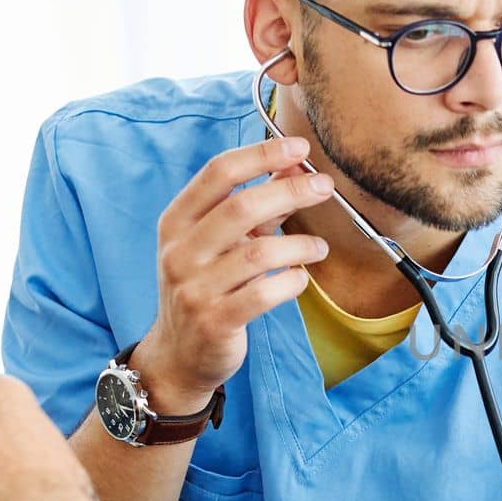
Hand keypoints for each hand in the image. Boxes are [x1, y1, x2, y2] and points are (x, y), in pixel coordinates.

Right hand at [135, 137, 334, 408]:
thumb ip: (257, 207)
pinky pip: (264, 294)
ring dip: (299, 244)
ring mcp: (194, 288)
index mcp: (177, 221)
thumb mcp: (219, 243)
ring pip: (258, 253)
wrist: (179, 353)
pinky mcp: (215, 321)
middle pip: (240, 207)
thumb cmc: (206, 286)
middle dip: (289, 191)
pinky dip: (291, 281)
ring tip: (318, 247)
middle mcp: (179, 251)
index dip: (261, 155)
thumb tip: (296, 167)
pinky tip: (300, 278)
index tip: (299, 147)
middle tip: (324, 187)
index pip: (218, 173)